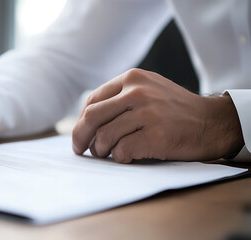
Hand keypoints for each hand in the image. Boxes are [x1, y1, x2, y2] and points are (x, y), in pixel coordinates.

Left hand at [72, 68, 243, 162]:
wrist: (212, 122)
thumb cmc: (174, 110)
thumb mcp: (148, 89)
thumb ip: (120, 97)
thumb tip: (86, 119)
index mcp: (132, 78)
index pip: (92, 100)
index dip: (80, 121)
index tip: (80, 135)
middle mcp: (137, 92)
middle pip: (91, 117)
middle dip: (80, 137)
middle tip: (80, 149)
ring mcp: (147, 113)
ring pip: (104, 136)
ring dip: (100, 150)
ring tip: (108, 154)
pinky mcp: (156, 135)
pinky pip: (121, 151)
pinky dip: (119, 158)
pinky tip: (128, 156)